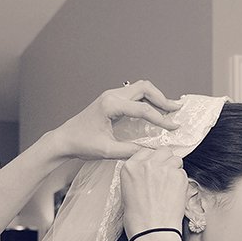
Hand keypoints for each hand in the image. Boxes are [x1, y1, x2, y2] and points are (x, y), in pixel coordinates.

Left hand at [53, 81, 181, 161]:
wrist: (64, 139)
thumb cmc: (81, 143)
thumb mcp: (107, 151)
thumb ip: (131, 151)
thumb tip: (151, 152)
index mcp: (110, 105)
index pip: (143, 109)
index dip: (161, 119)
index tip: (174, 127)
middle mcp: (111, 96)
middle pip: (145, 88)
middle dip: (162, 98)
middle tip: (176, 110)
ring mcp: (111, 96)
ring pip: (140, 88)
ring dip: (156, 97)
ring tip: (169, 108)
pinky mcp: (111, 100)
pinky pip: (134, 95)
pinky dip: (147, 100)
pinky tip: (155, 109)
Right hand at [119, 147, 187, 238]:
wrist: (152, 230)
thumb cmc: (139, 217)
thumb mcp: (129, 190)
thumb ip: (139, 175)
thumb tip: (152, 169)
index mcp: (130, 167)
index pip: (146, 152)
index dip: (153, 160)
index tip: (156, 169)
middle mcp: (146, 164)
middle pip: (163, 151)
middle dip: (166, 161)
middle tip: (165, 177)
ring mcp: (163, 168)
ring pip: (176, 159)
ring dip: (175, 170)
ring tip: (171, 186)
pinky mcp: (178, 176)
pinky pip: (183, 172)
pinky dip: (182, 181)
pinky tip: (175, 194)